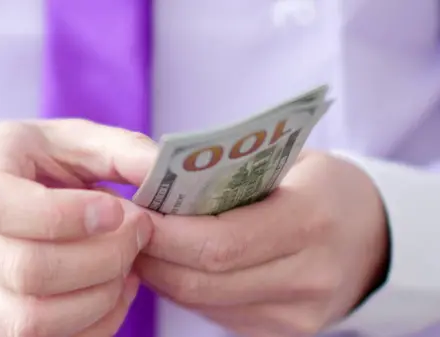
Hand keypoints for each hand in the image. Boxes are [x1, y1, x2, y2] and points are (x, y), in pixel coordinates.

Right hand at [0, 119, 155, 336]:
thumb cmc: (28, 160)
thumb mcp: (70, 139)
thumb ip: (120, 151)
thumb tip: (167, 172)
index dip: (66, 215)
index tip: (116, 209)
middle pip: (27, 270)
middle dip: (102, 258)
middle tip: (139, 233)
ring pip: (31, 319)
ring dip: (100, 298)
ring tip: (128, 265)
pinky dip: (93, 323)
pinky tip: (114, 290)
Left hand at [135, 151, 388, 336]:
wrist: (372, 237)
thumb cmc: (323, 187)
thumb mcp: (287, 162)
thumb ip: (227, 175)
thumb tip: (157, 184)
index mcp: (310, 221)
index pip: (220, 243)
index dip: (167, 233)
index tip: (135, 211)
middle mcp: (306, 277)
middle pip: (202, 281)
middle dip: (153, 255)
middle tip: (128, 227)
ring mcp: (294, 315)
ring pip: (201, 302)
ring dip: (163, 273)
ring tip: (143, 242)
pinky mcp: (280, 332)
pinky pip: (214, 312)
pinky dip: (185, 288)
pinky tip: (176, 262)